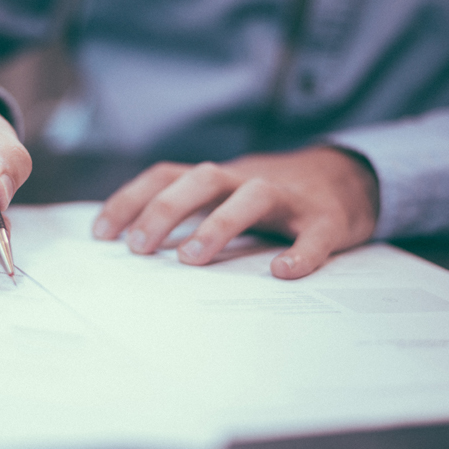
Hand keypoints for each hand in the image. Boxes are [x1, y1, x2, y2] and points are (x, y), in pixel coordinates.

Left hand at [92, 147, 378, 278]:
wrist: (347, 178)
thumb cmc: (270, 197)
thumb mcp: (224, 196)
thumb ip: (189, 212)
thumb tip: (133, 247)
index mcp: (218, 178)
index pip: (166, 176)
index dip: (131, 199)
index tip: (101, 234)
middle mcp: (247, 179)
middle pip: (202, 179)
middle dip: (165, 209)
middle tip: (138, 248)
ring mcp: (288, 198)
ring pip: (252, 196)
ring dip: (219, 224)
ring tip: (191, 259)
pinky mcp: (326, 219)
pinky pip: (314, 234)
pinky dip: (301, 252)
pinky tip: (283, 272)